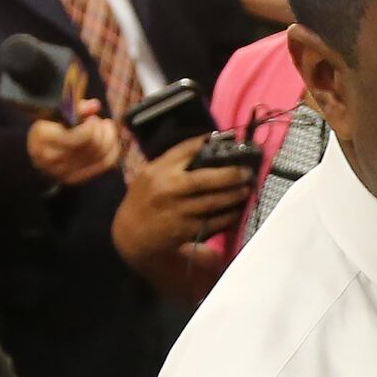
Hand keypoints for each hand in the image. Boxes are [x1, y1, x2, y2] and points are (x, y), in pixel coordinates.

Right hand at [25, 100, 125, 188]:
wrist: (37, 150)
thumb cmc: (49, 125)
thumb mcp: (57, 111)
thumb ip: (76, 107)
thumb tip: (95, 106)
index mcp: (43, 137)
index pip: (79, 138)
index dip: (92, 127)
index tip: (92, 119)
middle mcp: (51, 158)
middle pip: (93, 146)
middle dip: (102, 131)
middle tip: (99, 122)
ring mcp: (63, 172)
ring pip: (101, 155)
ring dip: (109, 138)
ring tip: (105, 128)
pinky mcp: (75, 179)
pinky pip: (104, 164)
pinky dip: (113, 150)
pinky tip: (110, 139)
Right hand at [111, 145, 251, 301]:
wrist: (130, 235)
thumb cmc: (144, 200)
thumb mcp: (150, 175)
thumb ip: (172, 162)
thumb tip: (207, 145)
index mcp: (157, 171)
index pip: (186, 150)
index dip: (209, 144)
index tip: (229, 142)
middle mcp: (167, 189)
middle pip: (206, 178)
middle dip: (230, 174)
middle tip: (246, 172)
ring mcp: (177, 211)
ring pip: (213, 202)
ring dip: (234, 195)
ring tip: (246, 189)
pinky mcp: (185, 230)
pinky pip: (213, 222)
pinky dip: (228, 216)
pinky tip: (237, 210)